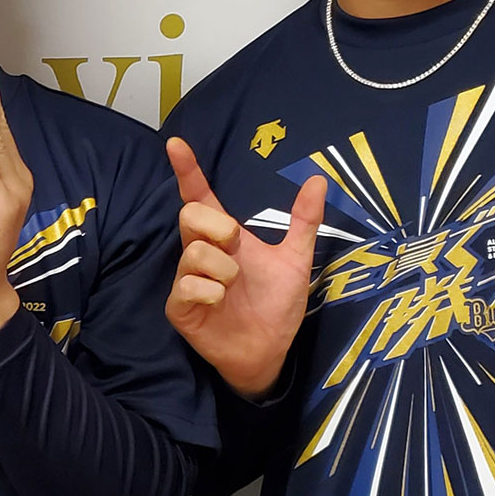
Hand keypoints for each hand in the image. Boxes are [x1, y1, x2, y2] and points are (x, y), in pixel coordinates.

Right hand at [164, 137, 323, 399]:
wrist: (269, 351)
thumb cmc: (276, 305)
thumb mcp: (295, 260)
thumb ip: (304, 221)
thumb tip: (317, 178)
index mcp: (223, 237)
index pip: (199, 196)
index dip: (187, 170)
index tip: (176, 144)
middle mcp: (200, 253)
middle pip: (190, 215)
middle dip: (217, 227)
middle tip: (237, 246)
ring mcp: (186, 280)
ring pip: (192, 252)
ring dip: (222, 268)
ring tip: (234, 286)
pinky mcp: (180, 307)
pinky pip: (187, 286)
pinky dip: (211, 292)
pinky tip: (221, 303)